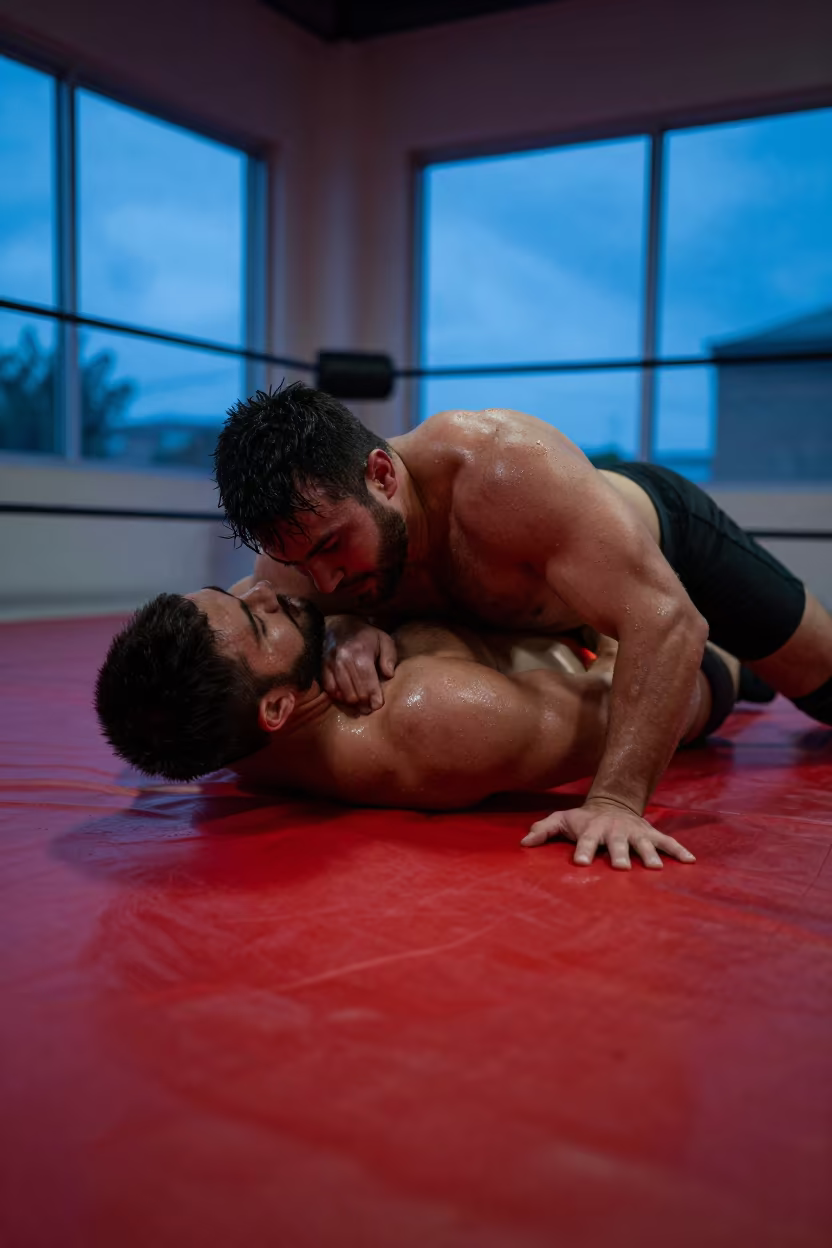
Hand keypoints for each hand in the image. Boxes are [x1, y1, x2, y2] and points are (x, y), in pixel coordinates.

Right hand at [322, 616, 396, 713]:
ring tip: (360, 707)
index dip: (374, 698)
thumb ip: (389, 657)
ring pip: (342, 694)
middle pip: (355, 692)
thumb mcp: (384, 640)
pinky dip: (338, 696)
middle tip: (370, 708)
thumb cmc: (366, 635)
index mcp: (361, 653)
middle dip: (364, 703)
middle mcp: (344, 659)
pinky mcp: (322, 667)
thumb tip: (389, 675)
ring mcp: (331, 664)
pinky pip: (330, 689)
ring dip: (352, 703)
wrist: (340, 624)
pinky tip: (347, 698)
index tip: (378, 705)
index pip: (368, 682)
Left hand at [520, 797, 695, 869]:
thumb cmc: (582, 819)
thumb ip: (543, 830)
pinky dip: (679, 850)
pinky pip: (667, 842)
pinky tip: (690, 861)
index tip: (581, 864)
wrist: (612, 803)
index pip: (586, 841)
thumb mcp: (561, 820)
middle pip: (617, 844)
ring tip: (656, 868)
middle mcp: (615, 831)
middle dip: (619, 855)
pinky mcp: (651, 834)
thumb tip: (524, 843)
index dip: (583, 851)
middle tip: (621, 867)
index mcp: (592, 829)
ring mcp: (635, 833)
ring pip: (644, 844)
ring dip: (650, 855)